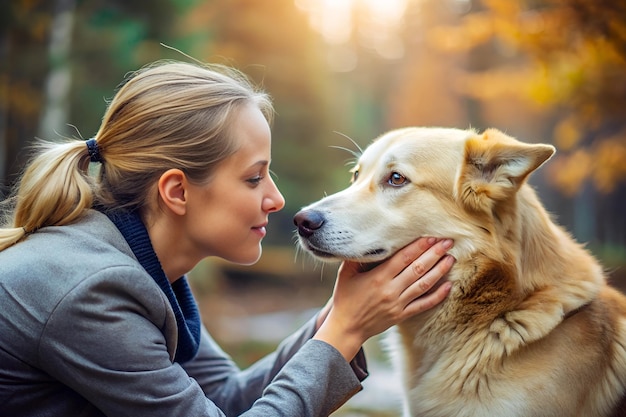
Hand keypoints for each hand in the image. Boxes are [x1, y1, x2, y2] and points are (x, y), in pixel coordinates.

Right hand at [313, 237, 453, 360]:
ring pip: (424, 285)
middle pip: (418, 269)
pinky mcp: (401, 315)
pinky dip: (437, 296)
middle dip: (434, 254)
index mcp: (378, 277)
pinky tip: (448, 286)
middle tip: (447, 242)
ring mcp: (398, 304)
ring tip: (450, 259)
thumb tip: (367, 240)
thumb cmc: (345, 298)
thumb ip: (356, 257)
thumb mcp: (346, 274)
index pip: (403, 258)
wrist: (346, 328)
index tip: (431, 237)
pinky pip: (423, 305)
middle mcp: (390, 290)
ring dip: (439, 271)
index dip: (419, 246)